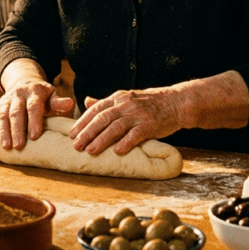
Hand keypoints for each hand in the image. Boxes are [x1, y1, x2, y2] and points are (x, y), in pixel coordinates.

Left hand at [69, 87, 185, 155]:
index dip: (82, 121)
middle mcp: (126, 105)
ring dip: (101, 140)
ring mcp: (138, 115)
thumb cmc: (150, 103)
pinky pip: (135, 135)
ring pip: (115, 127)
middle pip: (102, 119)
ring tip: (90, 151)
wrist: (176, 102)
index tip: (72, 133)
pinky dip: (125, 143)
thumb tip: (87, 102)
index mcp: (118, 98)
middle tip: (76, 145)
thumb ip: (107, 102)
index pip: (96, 109)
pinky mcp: (150, 125)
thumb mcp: (127, 98)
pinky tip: (116, 151)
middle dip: (87, 133)